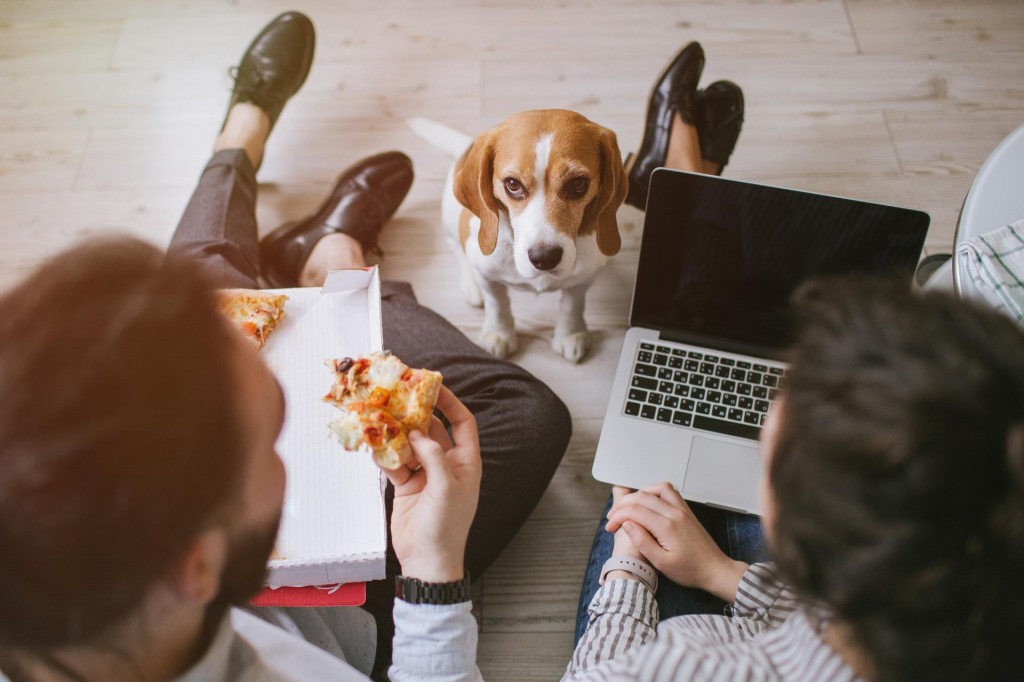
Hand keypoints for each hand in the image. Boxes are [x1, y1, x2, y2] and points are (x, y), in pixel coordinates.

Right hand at [379, 386, 480, 582]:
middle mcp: (446, 464)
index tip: (434, 386)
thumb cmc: (446, 527)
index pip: (462, 423)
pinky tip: (374, 448)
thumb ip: (433, 456)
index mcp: (466, 462)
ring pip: (409, 445)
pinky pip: (395, 463)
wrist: (427, 561)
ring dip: (396, 434)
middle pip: (431, 430)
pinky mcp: (406, 485)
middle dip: (415, 415)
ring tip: (380, 418)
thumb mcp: (445, 489)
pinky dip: (385, 455)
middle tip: (397, 398)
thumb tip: (417, 432)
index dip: (451, 403)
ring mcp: (425, 474)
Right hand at [605, 482, 747, 601]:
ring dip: (637, 495)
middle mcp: (675, 513)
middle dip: (622, 505)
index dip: (618, 517)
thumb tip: (627, 524)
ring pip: (655, 489)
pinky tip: (647, 501)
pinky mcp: (686, 510)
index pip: (634, 511)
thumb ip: (642, 542)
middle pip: (641, 497)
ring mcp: (682, 509)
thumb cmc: (691, 570)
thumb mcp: (662, 563)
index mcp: (667, 527)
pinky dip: (654, 491)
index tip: (610, 527)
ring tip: (627, 507)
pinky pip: (668, 490)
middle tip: (613, 518)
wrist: (715, 569)